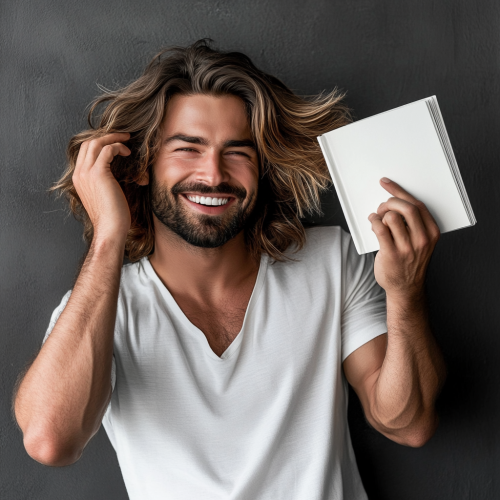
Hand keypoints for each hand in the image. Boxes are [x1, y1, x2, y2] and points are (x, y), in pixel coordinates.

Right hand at [72, 133, 131, 242]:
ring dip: (113, 138)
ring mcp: (86, 173)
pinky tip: (127, 153)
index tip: (114, 142)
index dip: (100, 143)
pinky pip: (108, 150)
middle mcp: (79, 174)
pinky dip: (118, 147)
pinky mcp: (98, 173)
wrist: (110, 229)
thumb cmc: (113, 216)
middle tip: (122, 136)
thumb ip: (106, 181)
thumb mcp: (106, 194)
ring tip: (127, 139)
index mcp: (79, 179)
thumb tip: (118, 171)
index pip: (84, 152)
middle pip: (87, 143)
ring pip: (96, 142)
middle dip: (106, 136)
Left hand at [368, 177, 439, 298]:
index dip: (400, 192)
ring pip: (391, 217)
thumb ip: (413, 225)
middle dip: (389, 202)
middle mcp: (422, 239)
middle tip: (382, 207)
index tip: (386, 184)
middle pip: (405, 208)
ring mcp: (407, 247)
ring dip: (380, 214)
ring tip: (377, 219)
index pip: (417, 205)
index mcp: (431, 233)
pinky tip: (372, 223)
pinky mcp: (391, 253)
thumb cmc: (410, 262)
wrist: (405, 288)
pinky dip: (373, 221)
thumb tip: (393, 204)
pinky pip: (380, 228)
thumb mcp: (421, 242)